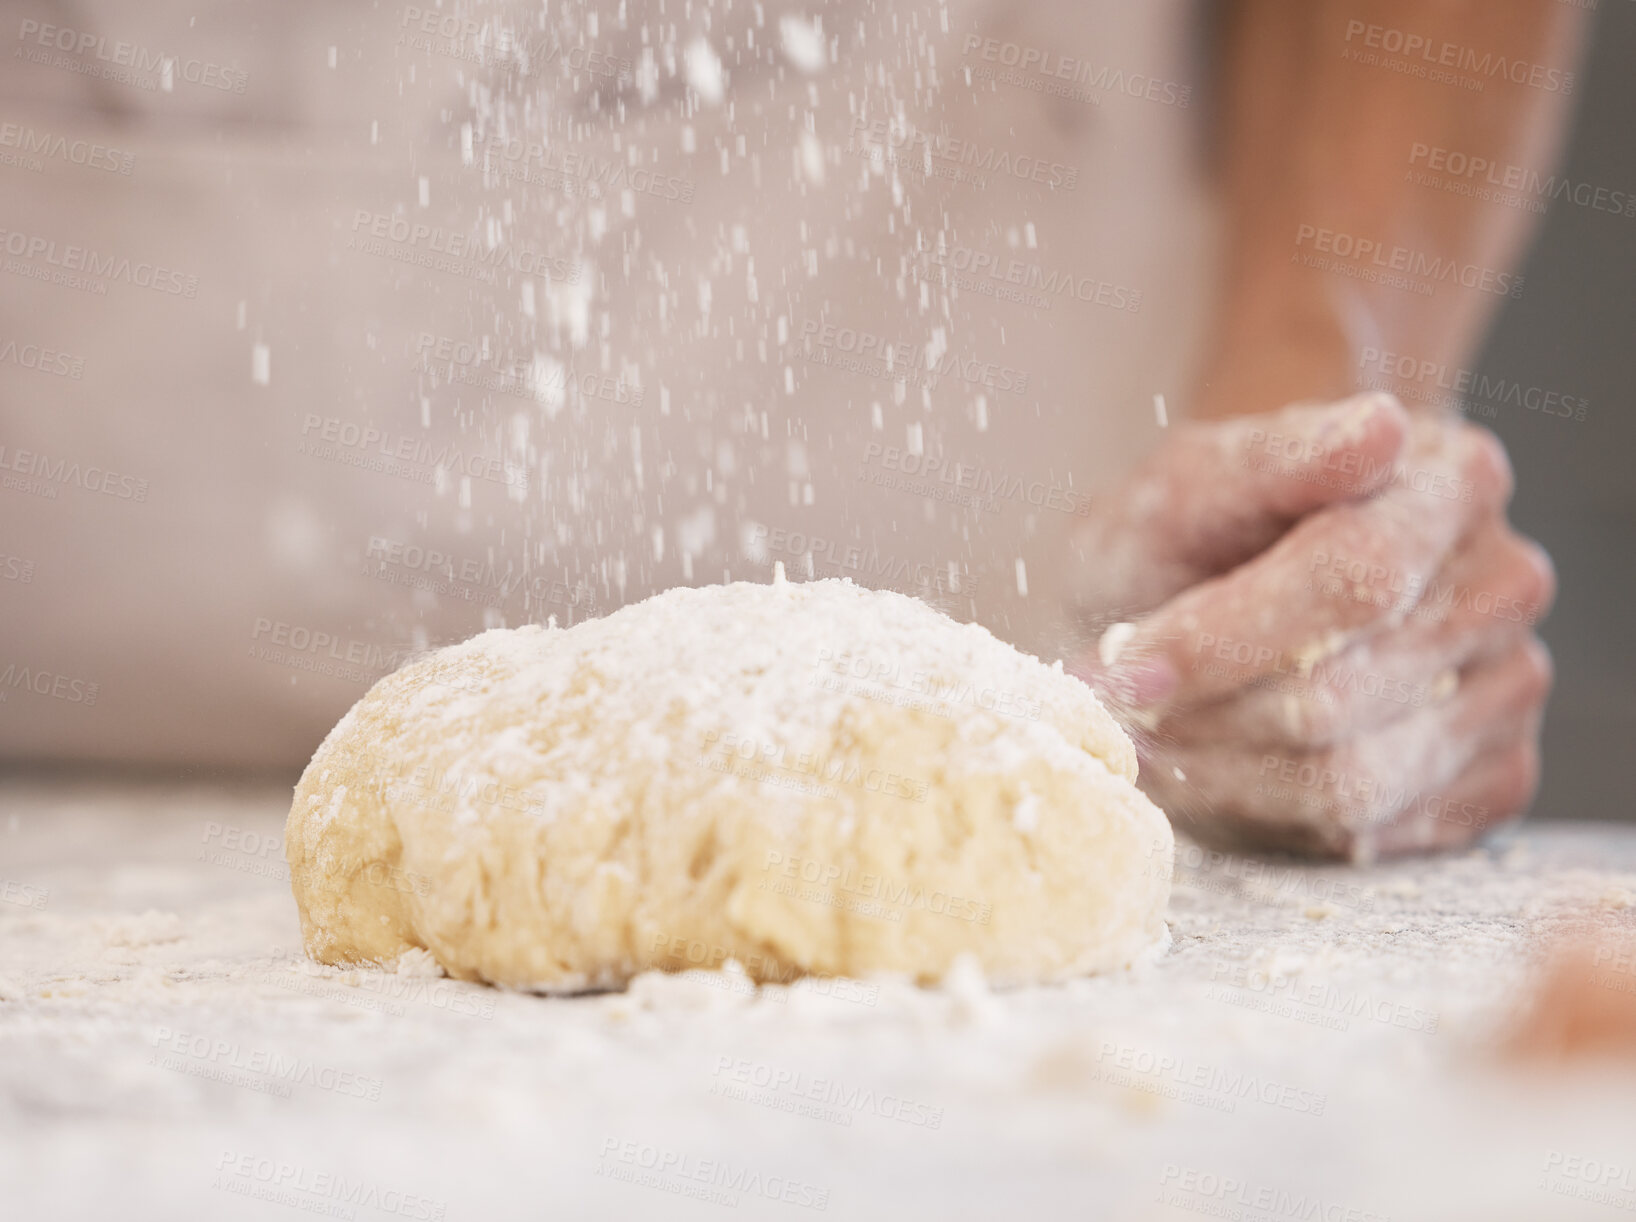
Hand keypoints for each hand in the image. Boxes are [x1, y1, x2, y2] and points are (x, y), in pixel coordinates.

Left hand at [1067, 393, 1554, 861]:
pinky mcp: (1491, 778)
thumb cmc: (1201, 530)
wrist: (1222, 582)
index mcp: (1450, 480)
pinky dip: (1269, 816)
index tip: (1122, 671)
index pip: (1351, 579)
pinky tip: (1221, 767)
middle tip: (1117, 713)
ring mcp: (1509, 686)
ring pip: (1350, 783)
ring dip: (1220, 775)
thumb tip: (1378, 431)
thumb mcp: (1187, 485)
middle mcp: (1501, 583)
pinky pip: (1371, 835)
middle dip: (1200, 717)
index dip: (1218, 641)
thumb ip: (1267, 462)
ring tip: (1154, 740)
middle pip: (1335, 697)